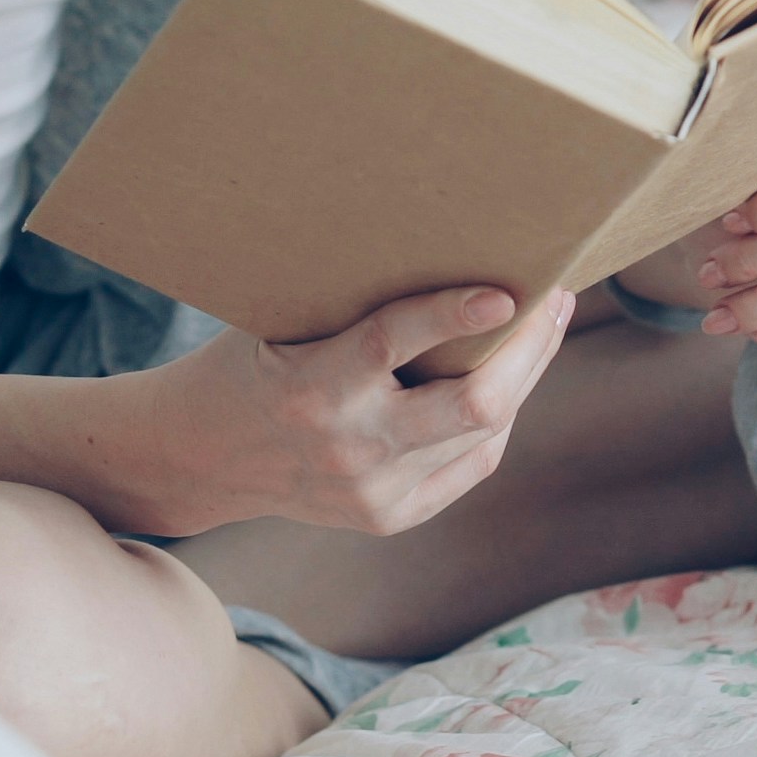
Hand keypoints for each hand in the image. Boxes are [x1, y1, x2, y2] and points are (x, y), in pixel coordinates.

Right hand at [147, 281, 574, 534]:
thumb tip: (447, 240)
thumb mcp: (283, 322)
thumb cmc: (251, 361)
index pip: (391, 344)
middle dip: (528, 350)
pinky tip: (512, 380)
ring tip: (545, 327)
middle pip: (472, 407)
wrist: (201, 456)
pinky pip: (472, 464)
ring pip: (484, 435)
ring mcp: (373, 492)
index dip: (452, 316)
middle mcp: (348, 447)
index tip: (506, 295)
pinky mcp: (391, 517)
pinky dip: (497, 422)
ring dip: (525, 378)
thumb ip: (356, 303)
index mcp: (310, 387)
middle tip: (555, 299)